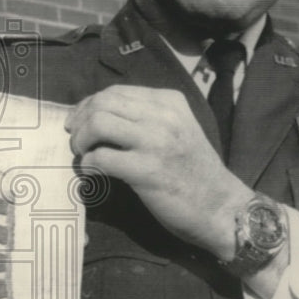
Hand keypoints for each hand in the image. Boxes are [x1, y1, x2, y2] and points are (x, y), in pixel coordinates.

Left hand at [65, 84, 251, 259]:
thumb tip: (98, 115)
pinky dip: (88, 165)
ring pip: (98, 124)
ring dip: (80, 141)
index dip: (88, 105)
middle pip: (102, 103)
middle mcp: (163, 116)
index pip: (115, 92)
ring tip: (82, 155)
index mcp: (169, 102)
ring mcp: (156, 142)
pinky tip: (92, 173)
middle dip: (80, 121)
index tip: (78, 122)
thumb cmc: (193, 172)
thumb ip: (145, 118)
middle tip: (77, 141)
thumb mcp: (176, 130)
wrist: (221, 207)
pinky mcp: (147, 170)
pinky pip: (101, 157)